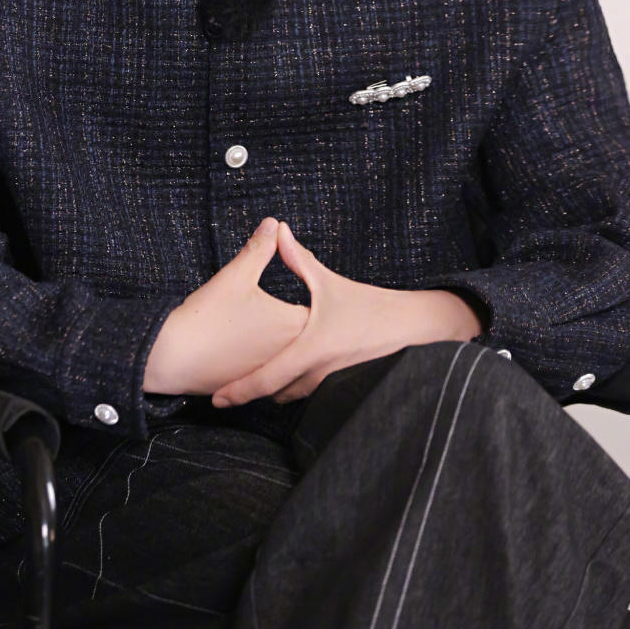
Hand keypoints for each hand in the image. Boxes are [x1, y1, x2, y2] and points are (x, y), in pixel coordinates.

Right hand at [143, 217, 309, 396]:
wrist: (173, 358)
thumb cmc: (207, 316)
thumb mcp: (236, 275)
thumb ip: (259, 248)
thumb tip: (273, 223)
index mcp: (293, 324)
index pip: (320, 306)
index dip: (318, 295)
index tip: (319, 286)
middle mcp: (290, 352)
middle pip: (309, 331)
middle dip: (306, 318)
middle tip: (304, 303)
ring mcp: (273, 372)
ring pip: (291, 352)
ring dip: (287, 339)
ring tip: (281, 325)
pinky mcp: (255, 384)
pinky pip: (272, 368)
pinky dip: (269, 355)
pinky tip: (256, 344)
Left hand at [211, 221, 484, 407]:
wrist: (412, 328)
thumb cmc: (370, 305)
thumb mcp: (330, 282)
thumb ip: (298, 259)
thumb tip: (278, 229)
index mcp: (310, 348)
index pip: (267, 379)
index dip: (239, 391)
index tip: (217, 399)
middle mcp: (318, 373)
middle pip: (274, 393)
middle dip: (251, 392)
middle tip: (225, 390)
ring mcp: (331, 384)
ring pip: (292, 396)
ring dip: (274, 390)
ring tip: (249, 384)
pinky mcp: (342, 387)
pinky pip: (310, 393)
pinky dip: (294, 387)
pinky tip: (284, 378)